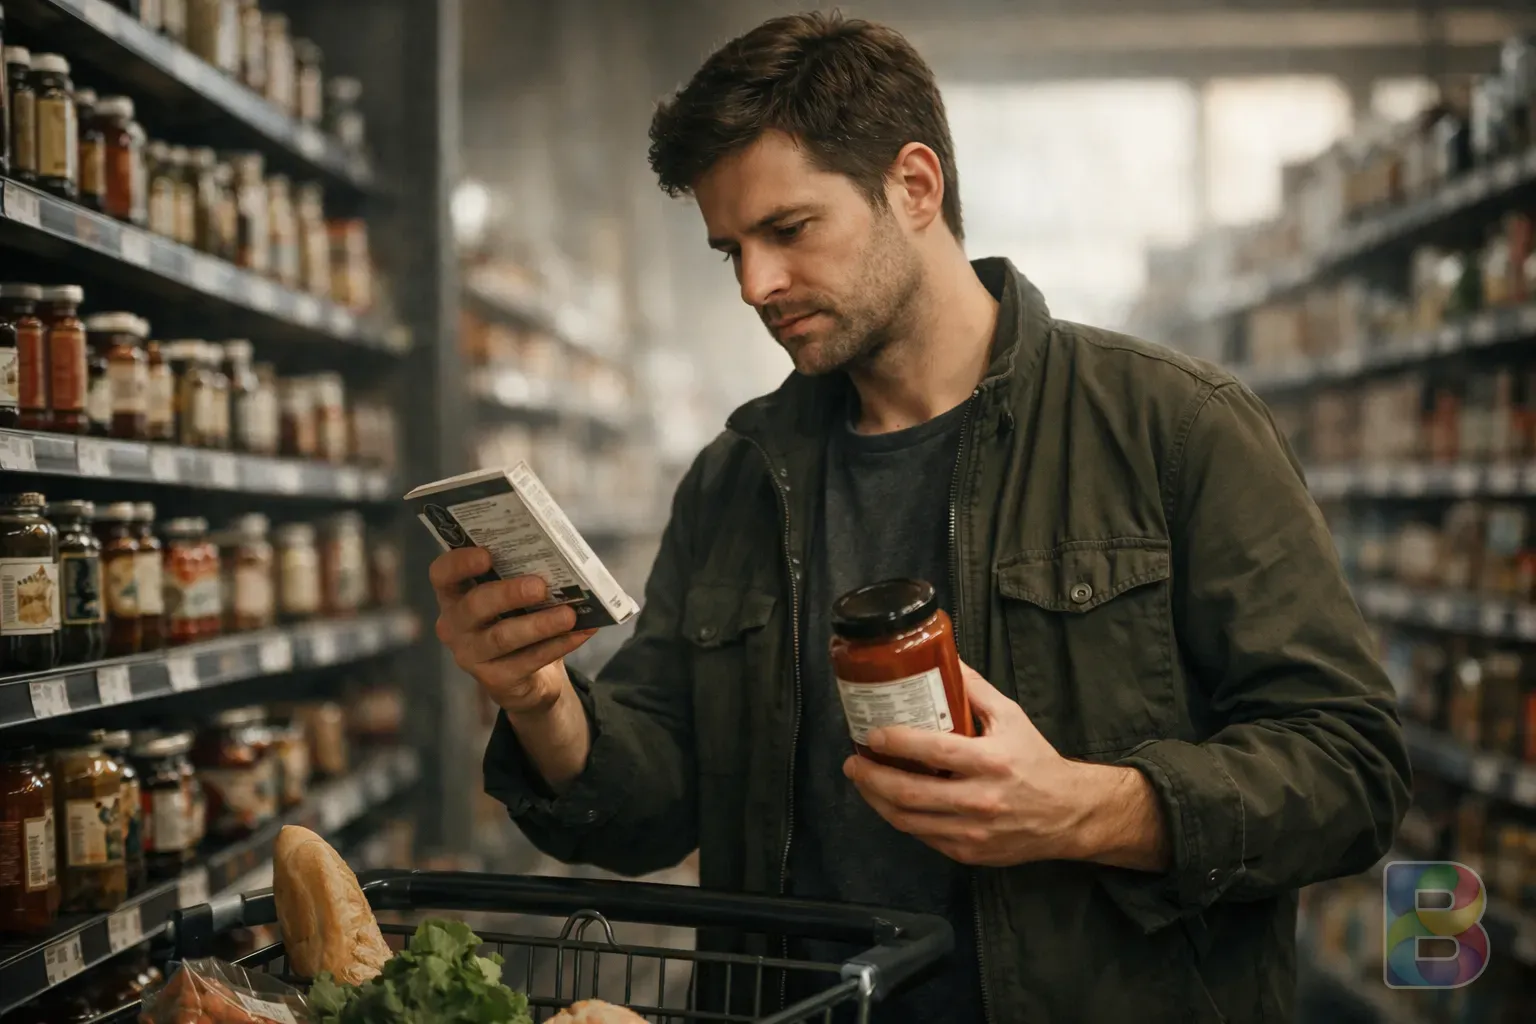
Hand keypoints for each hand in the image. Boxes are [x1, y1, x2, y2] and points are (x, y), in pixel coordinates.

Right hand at [430, 547, 596, 715]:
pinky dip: (558, 645)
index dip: (460, 563)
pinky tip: (581, 632)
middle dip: (508, 594)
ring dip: (539, 624)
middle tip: (540, 586)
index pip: (442, 574)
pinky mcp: (495, 680)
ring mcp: (471, 655)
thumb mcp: (514, 598)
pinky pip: (528, 661)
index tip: (487, 554)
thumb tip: (560, 559)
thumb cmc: (518, 620)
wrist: (528, 678)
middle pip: (475, 606)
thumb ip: (522, 577)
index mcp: (455, 595)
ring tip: (569, 615)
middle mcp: (455, 625)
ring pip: (502, 637)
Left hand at [843, 662, 1091, 867]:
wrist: (1068, 814)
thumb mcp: (1011, 717)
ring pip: (908, 820)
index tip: (872, 733)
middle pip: (910, 793)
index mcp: (991, 761)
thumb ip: (975, 689)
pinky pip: (921, 836)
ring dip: (876, 800)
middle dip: (871, 777)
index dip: (897, 743)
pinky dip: (899, 817)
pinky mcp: (967, 853)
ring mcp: (972, 832)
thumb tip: (942, 658)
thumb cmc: (1036, 761)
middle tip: (852, 762)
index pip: (934, 751)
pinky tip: (888, 801)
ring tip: (862, 780)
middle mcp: (980, 800)